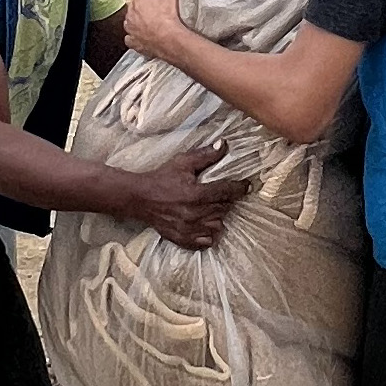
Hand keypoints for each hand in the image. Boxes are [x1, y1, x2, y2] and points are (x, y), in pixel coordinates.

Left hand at [121, 0, 188, 63]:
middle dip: (141, 12)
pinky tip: (143, 38)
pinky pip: (130, 39)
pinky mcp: (133, 42)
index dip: (147, 1)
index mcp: (138, 0)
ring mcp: (130, 29)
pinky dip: (135, 39)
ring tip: (149, 27)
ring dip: (136, 25)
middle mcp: (130, 14)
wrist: (170, 39)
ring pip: (130, 24)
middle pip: (133, 10)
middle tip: (154, 15)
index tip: (154, 4)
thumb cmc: (169, 18)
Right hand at [124, 143, 248, 250]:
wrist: (138, 198)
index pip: (227, 192)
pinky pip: (205, 241)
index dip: (240, 188)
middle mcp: (194, 214)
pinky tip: (205, 225)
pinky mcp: (182, 238)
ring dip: (218, 217)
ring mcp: (188, 229)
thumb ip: (205, 155)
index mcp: (196, 194)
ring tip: (212, 208)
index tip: (246, 185)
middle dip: (227, 200)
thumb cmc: (161, 178)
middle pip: (224, 209)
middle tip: (224, 194)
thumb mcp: (182, 162)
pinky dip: (208, 234)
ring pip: (217, 226)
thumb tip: (224, 144)